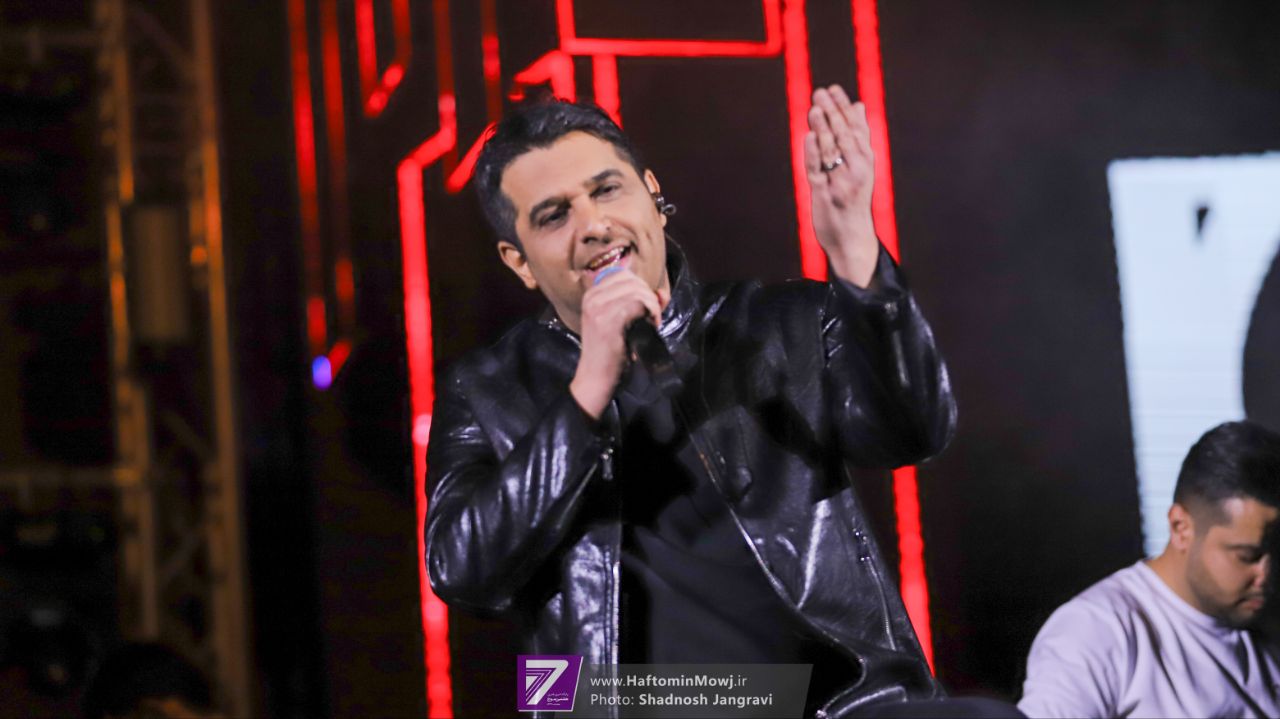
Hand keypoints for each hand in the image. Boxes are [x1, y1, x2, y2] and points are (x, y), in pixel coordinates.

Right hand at [569, 269, 668, 418]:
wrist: (595, 377)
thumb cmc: (610, 352)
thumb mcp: (619, 322)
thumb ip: (638, 303)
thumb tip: (662, 293)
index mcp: (591, 294)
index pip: (623, 275)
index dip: (642, 288)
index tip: (648, 307)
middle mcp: (592, 298)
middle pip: (632, 281)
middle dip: (649, 297)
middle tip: (652, 318)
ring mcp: (598, 308)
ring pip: (637, 291)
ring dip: (652, 306)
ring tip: (652, 323)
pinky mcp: (608, 320)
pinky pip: (637, 304)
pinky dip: (650, 313)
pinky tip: (651, 326)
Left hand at [805, 85, 878, 286]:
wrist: (853, 239)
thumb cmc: (854, 199)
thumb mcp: (861, 166)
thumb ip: (858, 136)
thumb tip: (858, 105)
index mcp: (865, 160)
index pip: (855, 128)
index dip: (843, 108)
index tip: (833, 90)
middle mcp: (857, 169)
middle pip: (843, 136)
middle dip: (832, 113)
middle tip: (820, 93)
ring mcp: (841, 182)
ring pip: (831, 151)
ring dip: (823, 128)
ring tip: (814, 108)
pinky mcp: (825, 195)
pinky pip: (818, 171)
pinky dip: (813, 154)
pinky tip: (809, 137)